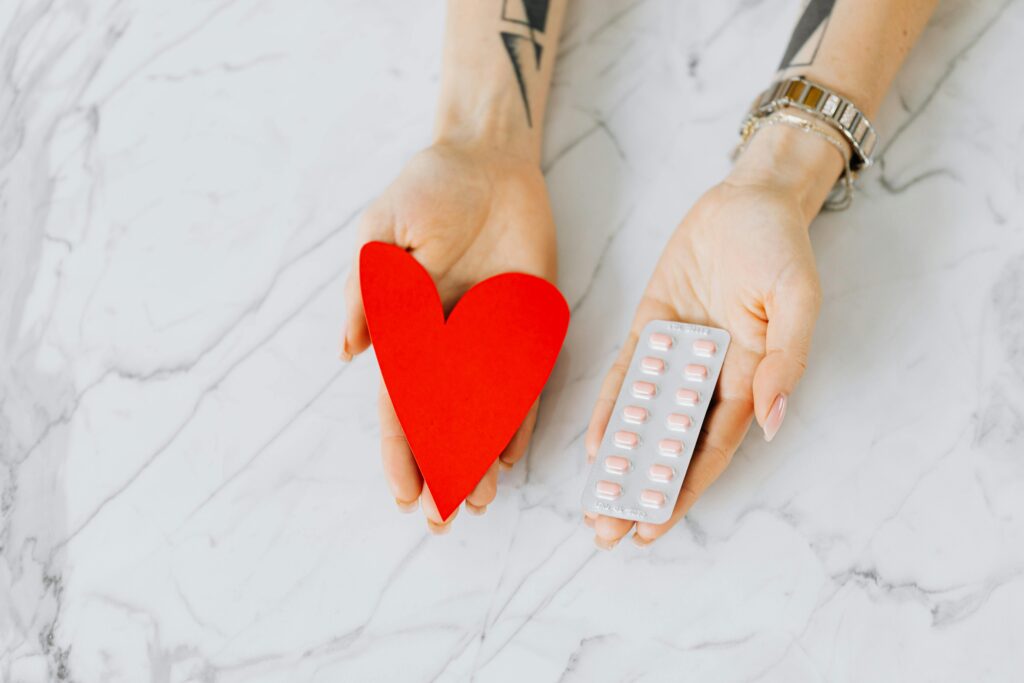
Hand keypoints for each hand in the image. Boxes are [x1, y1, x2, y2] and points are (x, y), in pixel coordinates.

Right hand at [342, 141, 556, 531]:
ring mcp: (488, 338)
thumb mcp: (382, 231)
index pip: (400, 404)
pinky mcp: (527, 325)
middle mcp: (446, 342)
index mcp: (406, 328)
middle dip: (441, 470)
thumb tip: (349, 353)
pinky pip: (527, 382)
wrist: (489, 159)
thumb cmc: (428, 188)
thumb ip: (367, 291)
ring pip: (484, 412)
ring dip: (480, 457)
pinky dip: (521, 419)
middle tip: (447, 520)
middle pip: (442, 421)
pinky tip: (514, 455)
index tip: (406, 495)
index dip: (401, 451)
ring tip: (482, 501)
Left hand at [584, 125, 841, 548]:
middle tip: (608, 532)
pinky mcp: (651, 326)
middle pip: (670, 446)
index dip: (682, 490)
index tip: (654, 527)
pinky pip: (627, 375)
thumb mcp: (797, 300)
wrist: (748, 199)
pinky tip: (595, 444)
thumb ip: (785, 359)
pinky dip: (611, 409)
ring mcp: (676, 353)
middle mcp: (708, 376)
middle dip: (641, 490)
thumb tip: (770, 421)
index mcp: (747, 378)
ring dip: (620, 461)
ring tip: (594, 504)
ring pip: (643, 419)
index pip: (710, 449)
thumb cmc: (780, 248)